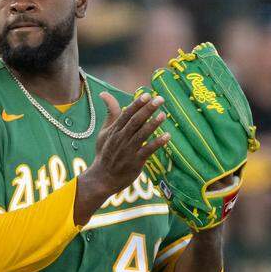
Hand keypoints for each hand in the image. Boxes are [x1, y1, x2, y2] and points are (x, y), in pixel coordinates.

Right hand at [75, 92, 168, 223]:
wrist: (102, 178)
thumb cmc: (104, 153)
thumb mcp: (104, 132)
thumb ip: (110, 113)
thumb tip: (104, 93)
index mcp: (114, 130)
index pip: (126, 114)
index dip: (137, 104)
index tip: (147, 94)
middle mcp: (121, 139)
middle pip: (135, 121)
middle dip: (147, 109)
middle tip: (160, 99)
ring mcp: (128, 151)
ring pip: (142, 134)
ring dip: (153, 124)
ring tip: (163, 115)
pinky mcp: (135, 162)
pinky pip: (148, 150)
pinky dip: (157, 143)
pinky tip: (167, 136)